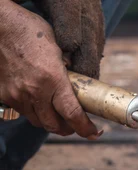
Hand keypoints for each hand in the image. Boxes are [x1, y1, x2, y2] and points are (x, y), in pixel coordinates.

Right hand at [0, 0, 100, 137]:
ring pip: (38, 121)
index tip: (94, 133)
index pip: (72, 114)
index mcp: (53, 79)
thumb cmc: (31, 32)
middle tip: (76, 126)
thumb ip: (68, 72)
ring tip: (58, 115)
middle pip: (54, 125)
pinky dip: (34, 112)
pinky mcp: (4, 94)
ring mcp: (17, 94)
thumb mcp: (59, 51)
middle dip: (68, 129)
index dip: (85, 128)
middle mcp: (35, 91)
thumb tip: (80, 85)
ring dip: (50, 122)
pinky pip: (22, 111)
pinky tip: (39, 103)